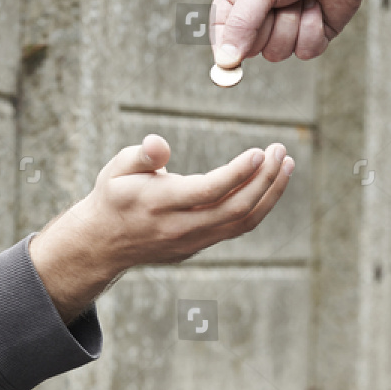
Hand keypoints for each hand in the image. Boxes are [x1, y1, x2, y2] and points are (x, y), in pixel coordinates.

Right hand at [28, 134, 293, 321]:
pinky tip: (270, 184)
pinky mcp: (199, 246)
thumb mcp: (117, 169)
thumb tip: (158, 144)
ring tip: (286, 165)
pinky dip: (259, 206)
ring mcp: (192, 241)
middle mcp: (179, 227)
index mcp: (159, 204)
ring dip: (269, 194)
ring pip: (242, 221)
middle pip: (234, 208)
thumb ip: (141, 155)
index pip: (208, 191)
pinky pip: (237, 227)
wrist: (104, 243)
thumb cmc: (114, 196)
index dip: (238, 173)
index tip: (258, 152)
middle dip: (264, 180)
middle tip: (280, 151)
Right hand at [210, 0, 390, 67]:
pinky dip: (313, 29)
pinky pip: (305, 52)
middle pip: (250, 49)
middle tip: (280, 0)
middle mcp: (258, 16)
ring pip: (278, 53)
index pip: (220, 35)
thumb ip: (241, 23)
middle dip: (268, 26)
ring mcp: (285, 27)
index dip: (225, 49)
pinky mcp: (311, 35)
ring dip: (293, 24)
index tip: (230, 61)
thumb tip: (225, 62)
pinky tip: (317, 6)